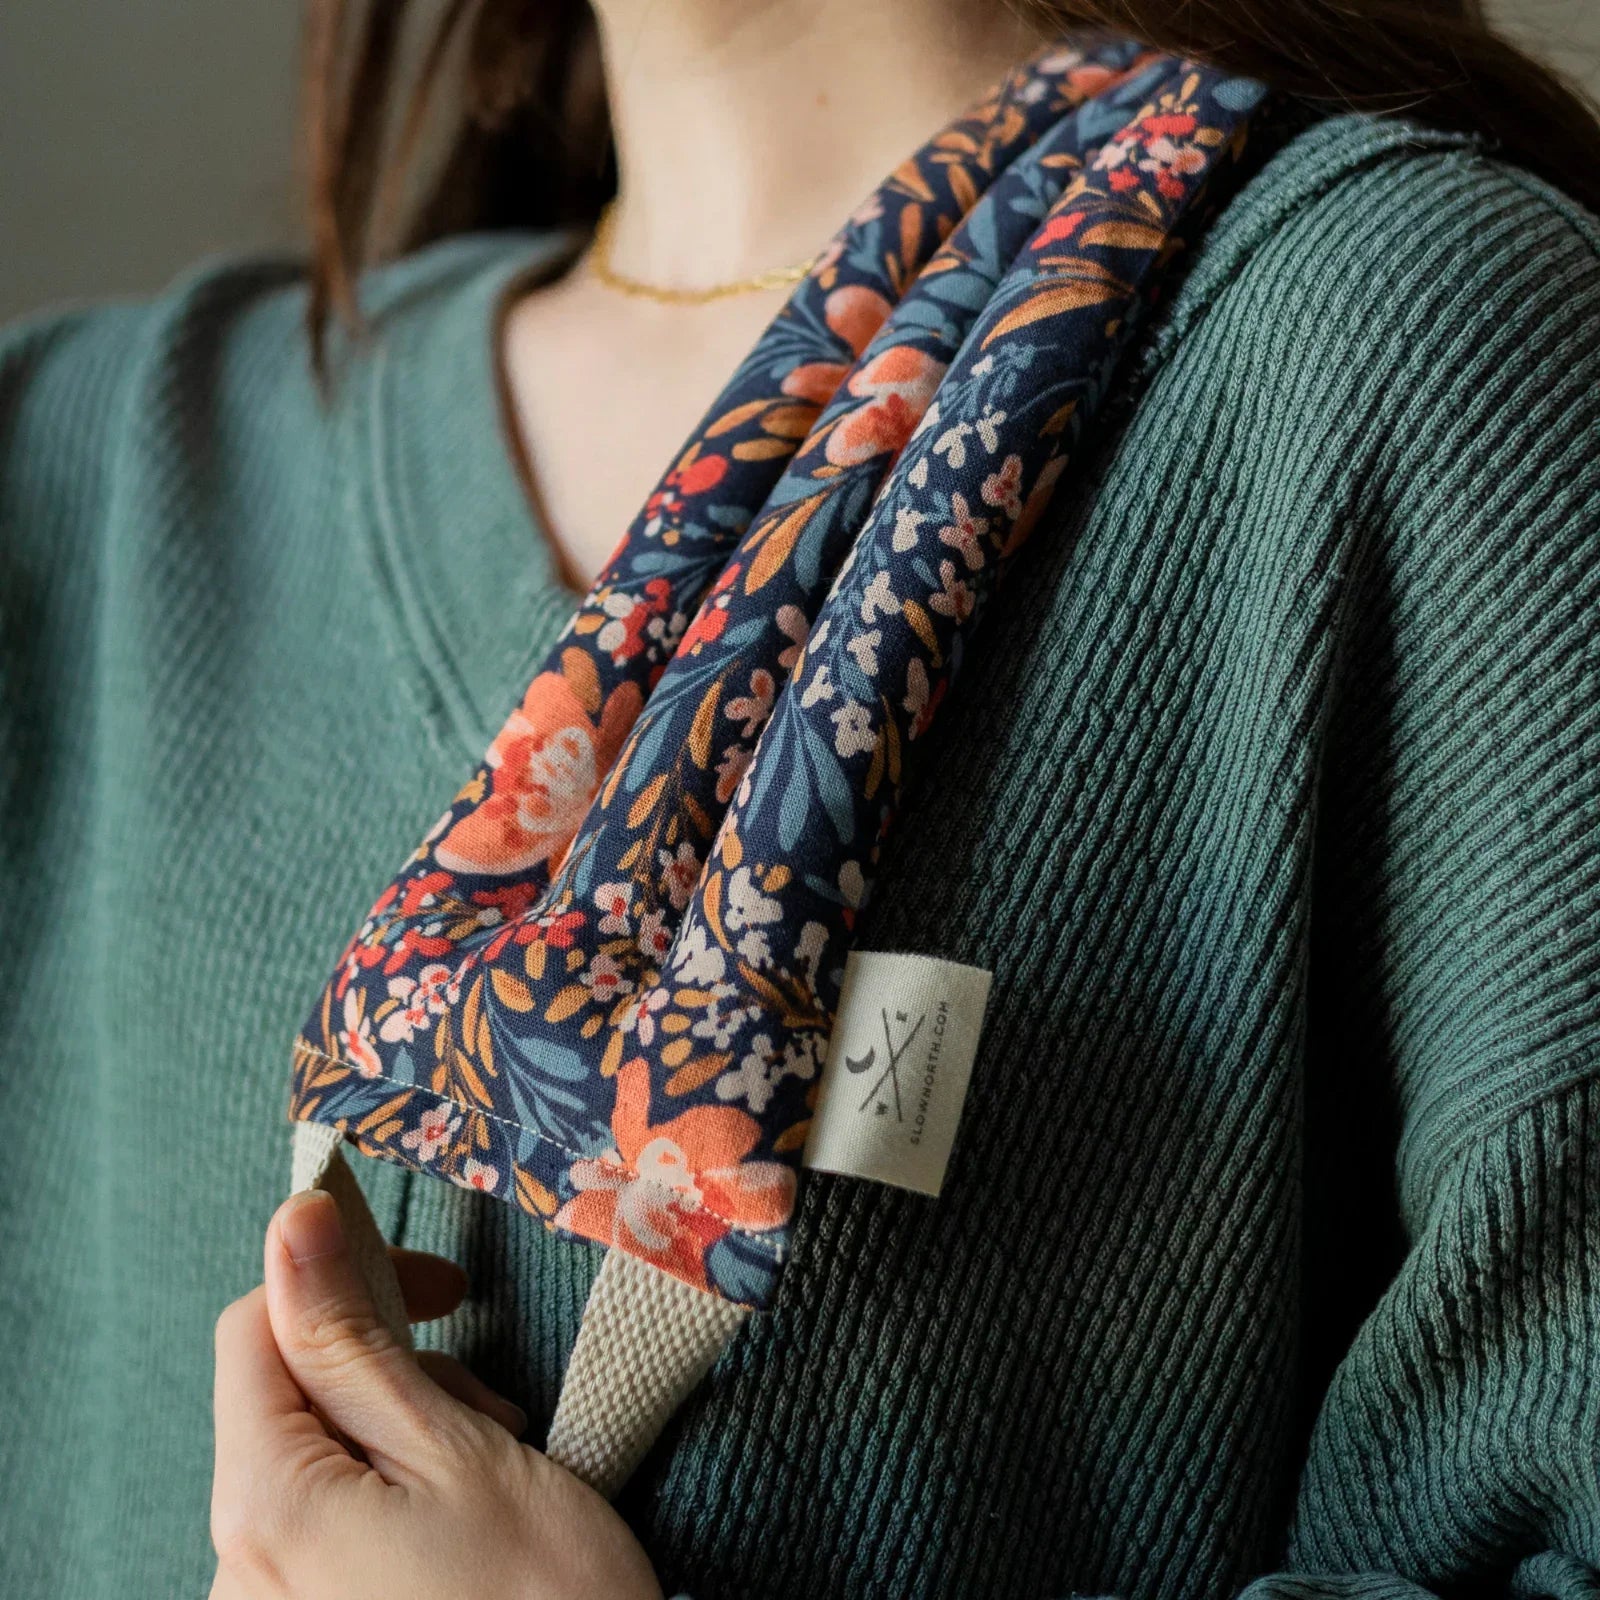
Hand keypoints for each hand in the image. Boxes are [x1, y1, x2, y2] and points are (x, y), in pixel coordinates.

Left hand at [209, 1188, 662, 1599]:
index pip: (255, 1328)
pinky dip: (395, 1495)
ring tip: (491, 1464)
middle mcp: (236, 1572)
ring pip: (316, 1460)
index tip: (439, 1285)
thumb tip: (293, 1224)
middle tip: (487, 1403)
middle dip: (391, 1368)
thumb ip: (354, 1339)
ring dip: (404, 1431)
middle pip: (287, 1398)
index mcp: (262, 1507)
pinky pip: (328, 1526)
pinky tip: (464, 1518)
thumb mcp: (454, 1447)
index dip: (344, 1276)